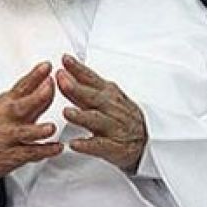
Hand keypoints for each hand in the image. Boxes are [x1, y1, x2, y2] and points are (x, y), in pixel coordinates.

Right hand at [0, 61, 62, 180]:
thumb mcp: (9, 108)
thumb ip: (32, 97)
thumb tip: (51, 82)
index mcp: (7, 103)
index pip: (21, 86)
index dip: (34, 75)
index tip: (46, 66)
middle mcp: (6, 118)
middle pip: (21, 106)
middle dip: (36, 97)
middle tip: (48, 88)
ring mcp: (8, 137)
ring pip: (24, 133)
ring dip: (38, 130)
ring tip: (51, 128)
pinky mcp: (12, 156)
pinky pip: (29, 153)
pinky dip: (44, 151)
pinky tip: (57, 147)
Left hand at [56, 54, 146, 171]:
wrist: (145, 142)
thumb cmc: (120, 116)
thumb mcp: (106, 97)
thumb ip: (83, 87)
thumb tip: (63, 71)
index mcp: (108, 94)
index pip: (91, 78)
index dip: (78, 68)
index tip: (65, 59)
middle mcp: (111, 108)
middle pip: (93, 97)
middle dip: (76, 88)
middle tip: (61, 79)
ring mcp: (113, 127)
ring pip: (96, 120)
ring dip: (81, 116)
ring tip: (66, 112)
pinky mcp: (114, 147)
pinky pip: (100, 146)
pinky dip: (87, 145)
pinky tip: (74, 144)